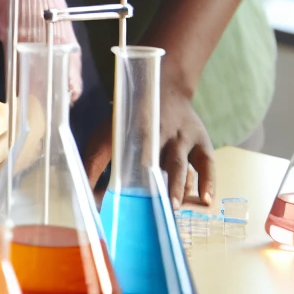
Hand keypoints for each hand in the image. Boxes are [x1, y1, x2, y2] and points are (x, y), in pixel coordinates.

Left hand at [84, 81, 213, 206]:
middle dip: (152, 184)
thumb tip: (85, 196)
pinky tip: (206, 199)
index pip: (128, 159)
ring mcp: (183, 138)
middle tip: (151, 206)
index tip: (113, 201)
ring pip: (180, 164)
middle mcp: (161, 134)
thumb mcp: (107, 135)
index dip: (123, 180)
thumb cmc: (129, 120)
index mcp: (135, 132)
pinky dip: (208, 181)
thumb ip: (94, 164)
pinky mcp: (201, 143)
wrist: (166, 87)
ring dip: (178, 185)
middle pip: (155, 162)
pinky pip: (206, 164)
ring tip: (174, 206)